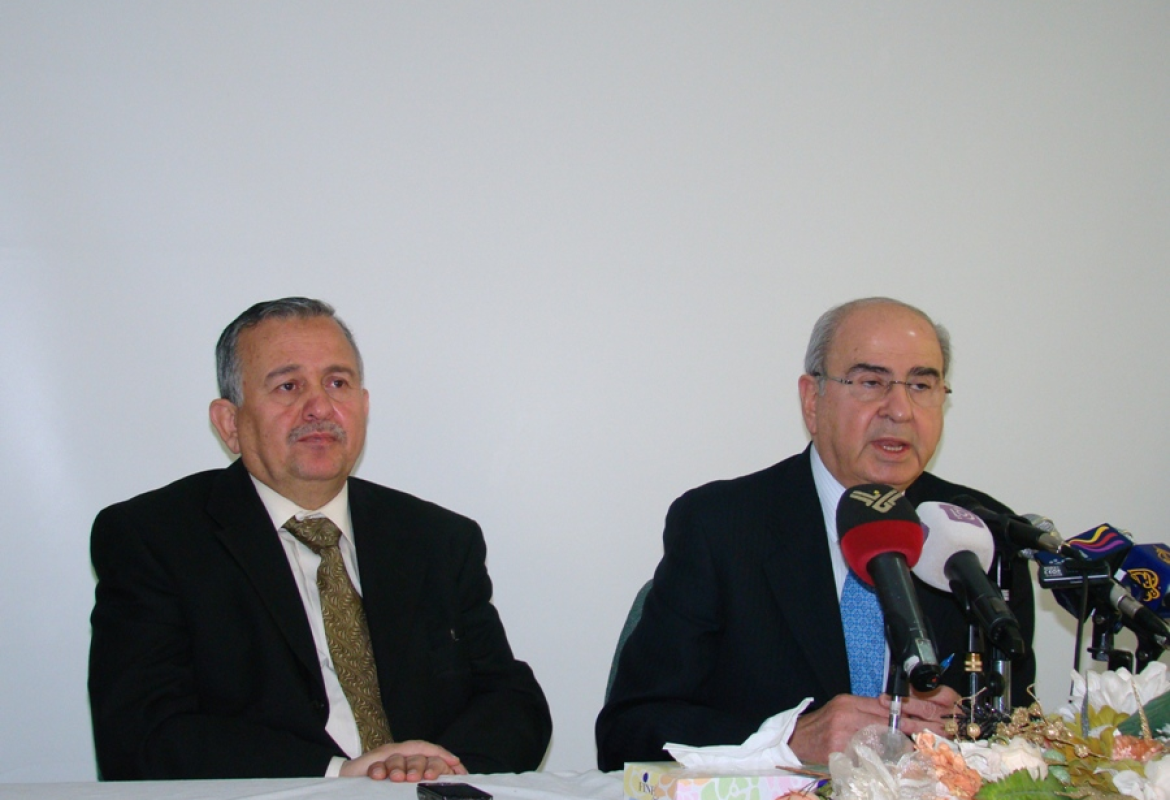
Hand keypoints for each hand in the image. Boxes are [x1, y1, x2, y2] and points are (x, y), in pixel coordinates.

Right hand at [339, 739, 468, 780]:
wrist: (354, 780)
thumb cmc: (384, 787)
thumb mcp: (405, 788)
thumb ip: (420, 786)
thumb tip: (442, 790)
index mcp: (415, 761)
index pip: (433, 754)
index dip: (444, 759)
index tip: (456, 766)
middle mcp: (404, 755)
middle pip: (420, 755)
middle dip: (424, 765)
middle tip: (424, 778)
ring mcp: (389, 756)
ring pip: (400, 756)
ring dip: (400, 767)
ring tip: (398, 778)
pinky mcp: (372, 760)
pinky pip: (378, 762)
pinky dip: (379, 769)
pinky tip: (379, 775)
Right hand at [790, 686, 961, 764]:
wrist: (794, 742)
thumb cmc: (820, 726)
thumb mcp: (841, 709)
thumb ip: (866, 711)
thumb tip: (894, 715)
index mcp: (849, 703)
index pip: (886, 706)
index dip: (911, 712)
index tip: (931, 717)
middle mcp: (847, 716)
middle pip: (887, 724)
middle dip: (913, 731)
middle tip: (934, 735)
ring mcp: (843, 736)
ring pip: (881, 742)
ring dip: (900, 749)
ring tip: (916, 752)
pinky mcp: (840, 753)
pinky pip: (867, 758)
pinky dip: (882, 762)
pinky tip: (892, 766)